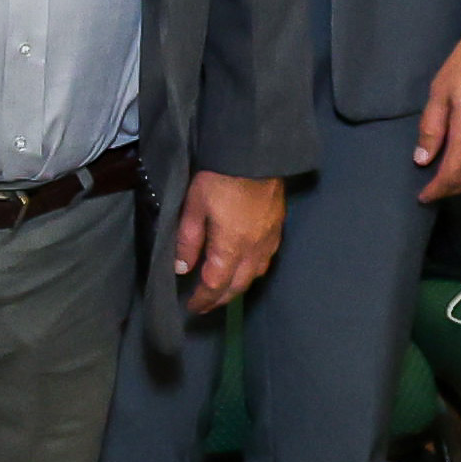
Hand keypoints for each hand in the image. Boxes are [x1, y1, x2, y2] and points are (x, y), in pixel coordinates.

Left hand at [171, 169, 283, 316]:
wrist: (255, 153)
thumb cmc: (219, 177)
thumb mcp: (194, 206)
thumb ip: (188, 240)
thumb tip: (182, 269)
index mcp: (232, 246)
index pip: (216, 284)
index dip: (203, 299)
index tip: (192, 308)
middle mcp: (255, 249)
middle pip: (238, 285)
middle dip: (221, 299)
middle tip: (205, 305)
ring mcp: (270, 239)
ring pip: (255, 274)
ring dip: (238, 287)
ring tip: (223, 290)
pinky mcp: (278, 227)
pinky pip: (266, 259)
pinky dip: (253, 270)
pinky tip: (245, 266)